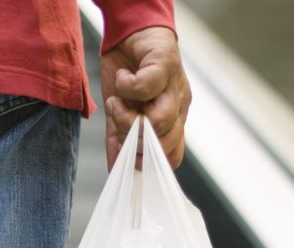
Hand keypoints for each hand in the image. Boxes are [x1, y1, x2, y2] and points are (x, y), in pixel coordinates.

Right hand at [100, 26, 190, 170]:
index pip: (172, 156)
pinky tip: (123, 78)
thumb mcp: (120, 113)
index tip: (126, 155)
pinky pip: (147, 87)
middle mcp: (178, 106)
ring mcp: (175, 87)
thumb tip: (115, 169)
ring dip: (127, 115)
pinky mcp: (166, 65)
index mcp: (172, 122)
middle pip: (162, 143)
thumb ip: (119, 140)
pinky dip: (127, 86)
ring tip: (116, 100)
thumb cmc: (127, 73)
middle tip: (117, 120)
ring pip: (158, 121)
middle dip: (133, 138)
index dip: (148, 161)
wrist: (129, 33)